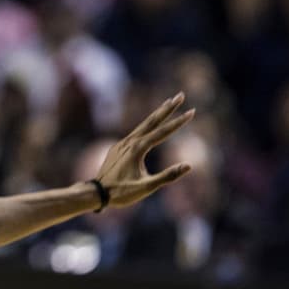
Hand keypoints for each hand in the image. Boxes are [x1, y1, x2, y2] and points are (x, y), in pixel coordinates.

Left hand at [94, 93, 194, 207]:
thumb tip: (188, 165)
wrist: (96, 193)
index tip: (192, 111)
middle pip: (152, 121)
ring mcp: (122, 143)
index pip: (163, 132)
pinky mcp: (118, 148)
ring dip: (157, 113)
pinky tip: (151, 125)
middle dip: (168, 108)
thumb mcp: (146, 187)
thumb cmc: (121, 192)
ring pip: (143, 125)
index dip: (179, 122)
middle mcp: (129, 142)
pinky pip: (135, 133)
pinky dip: (146, 125)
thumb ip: (167, 176)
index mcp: (137, 149)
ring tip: (168, 102)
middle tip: (181, 95)